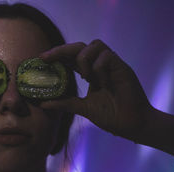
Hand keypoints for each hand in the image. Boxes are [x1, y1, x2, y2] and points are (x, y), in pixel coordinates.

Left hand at [39, 39, 153, 140]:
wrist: (131, 124)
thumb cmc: (111, 116)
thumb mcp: (82, 108)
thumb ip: (64, 103)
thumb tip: (42, 104)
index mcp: (90, 73)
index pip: (72, 57)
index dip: (57, 54)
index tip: (41, 59)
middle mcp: (100, 65)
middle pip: (80, 46)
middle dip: (62, 49)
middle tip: (47, 58)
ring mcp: (112, 65)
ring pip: (95, 45)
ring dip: (84, 59)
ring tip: (85, 77)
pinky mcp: (122, 68)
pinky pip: (107, 57)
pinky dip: (99, 68)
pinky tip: (101, 83)